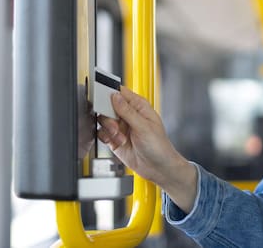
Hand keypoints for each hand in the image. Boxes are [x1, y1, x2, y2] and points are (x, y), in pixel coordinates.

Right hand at [97, 86, 197, 210]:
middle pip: (108, 106)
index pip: (121, 93)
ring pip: (104, 120)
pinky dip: (107, 138)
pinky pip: (103, 133)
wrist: (158, 168)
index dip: (110, 94)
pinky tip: (117, 142)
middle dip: (109, 117)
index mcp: (139, 106)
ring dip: (109, 129)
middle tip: (116, 126)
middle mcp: (129, 115)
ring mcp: (122, 126)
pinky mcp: (115, 138)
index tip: (105, 101)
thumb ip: (127, 111)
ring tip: (120, 137)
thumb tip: (115, 96)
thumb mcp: (143, 127)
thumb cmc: (159, 147)